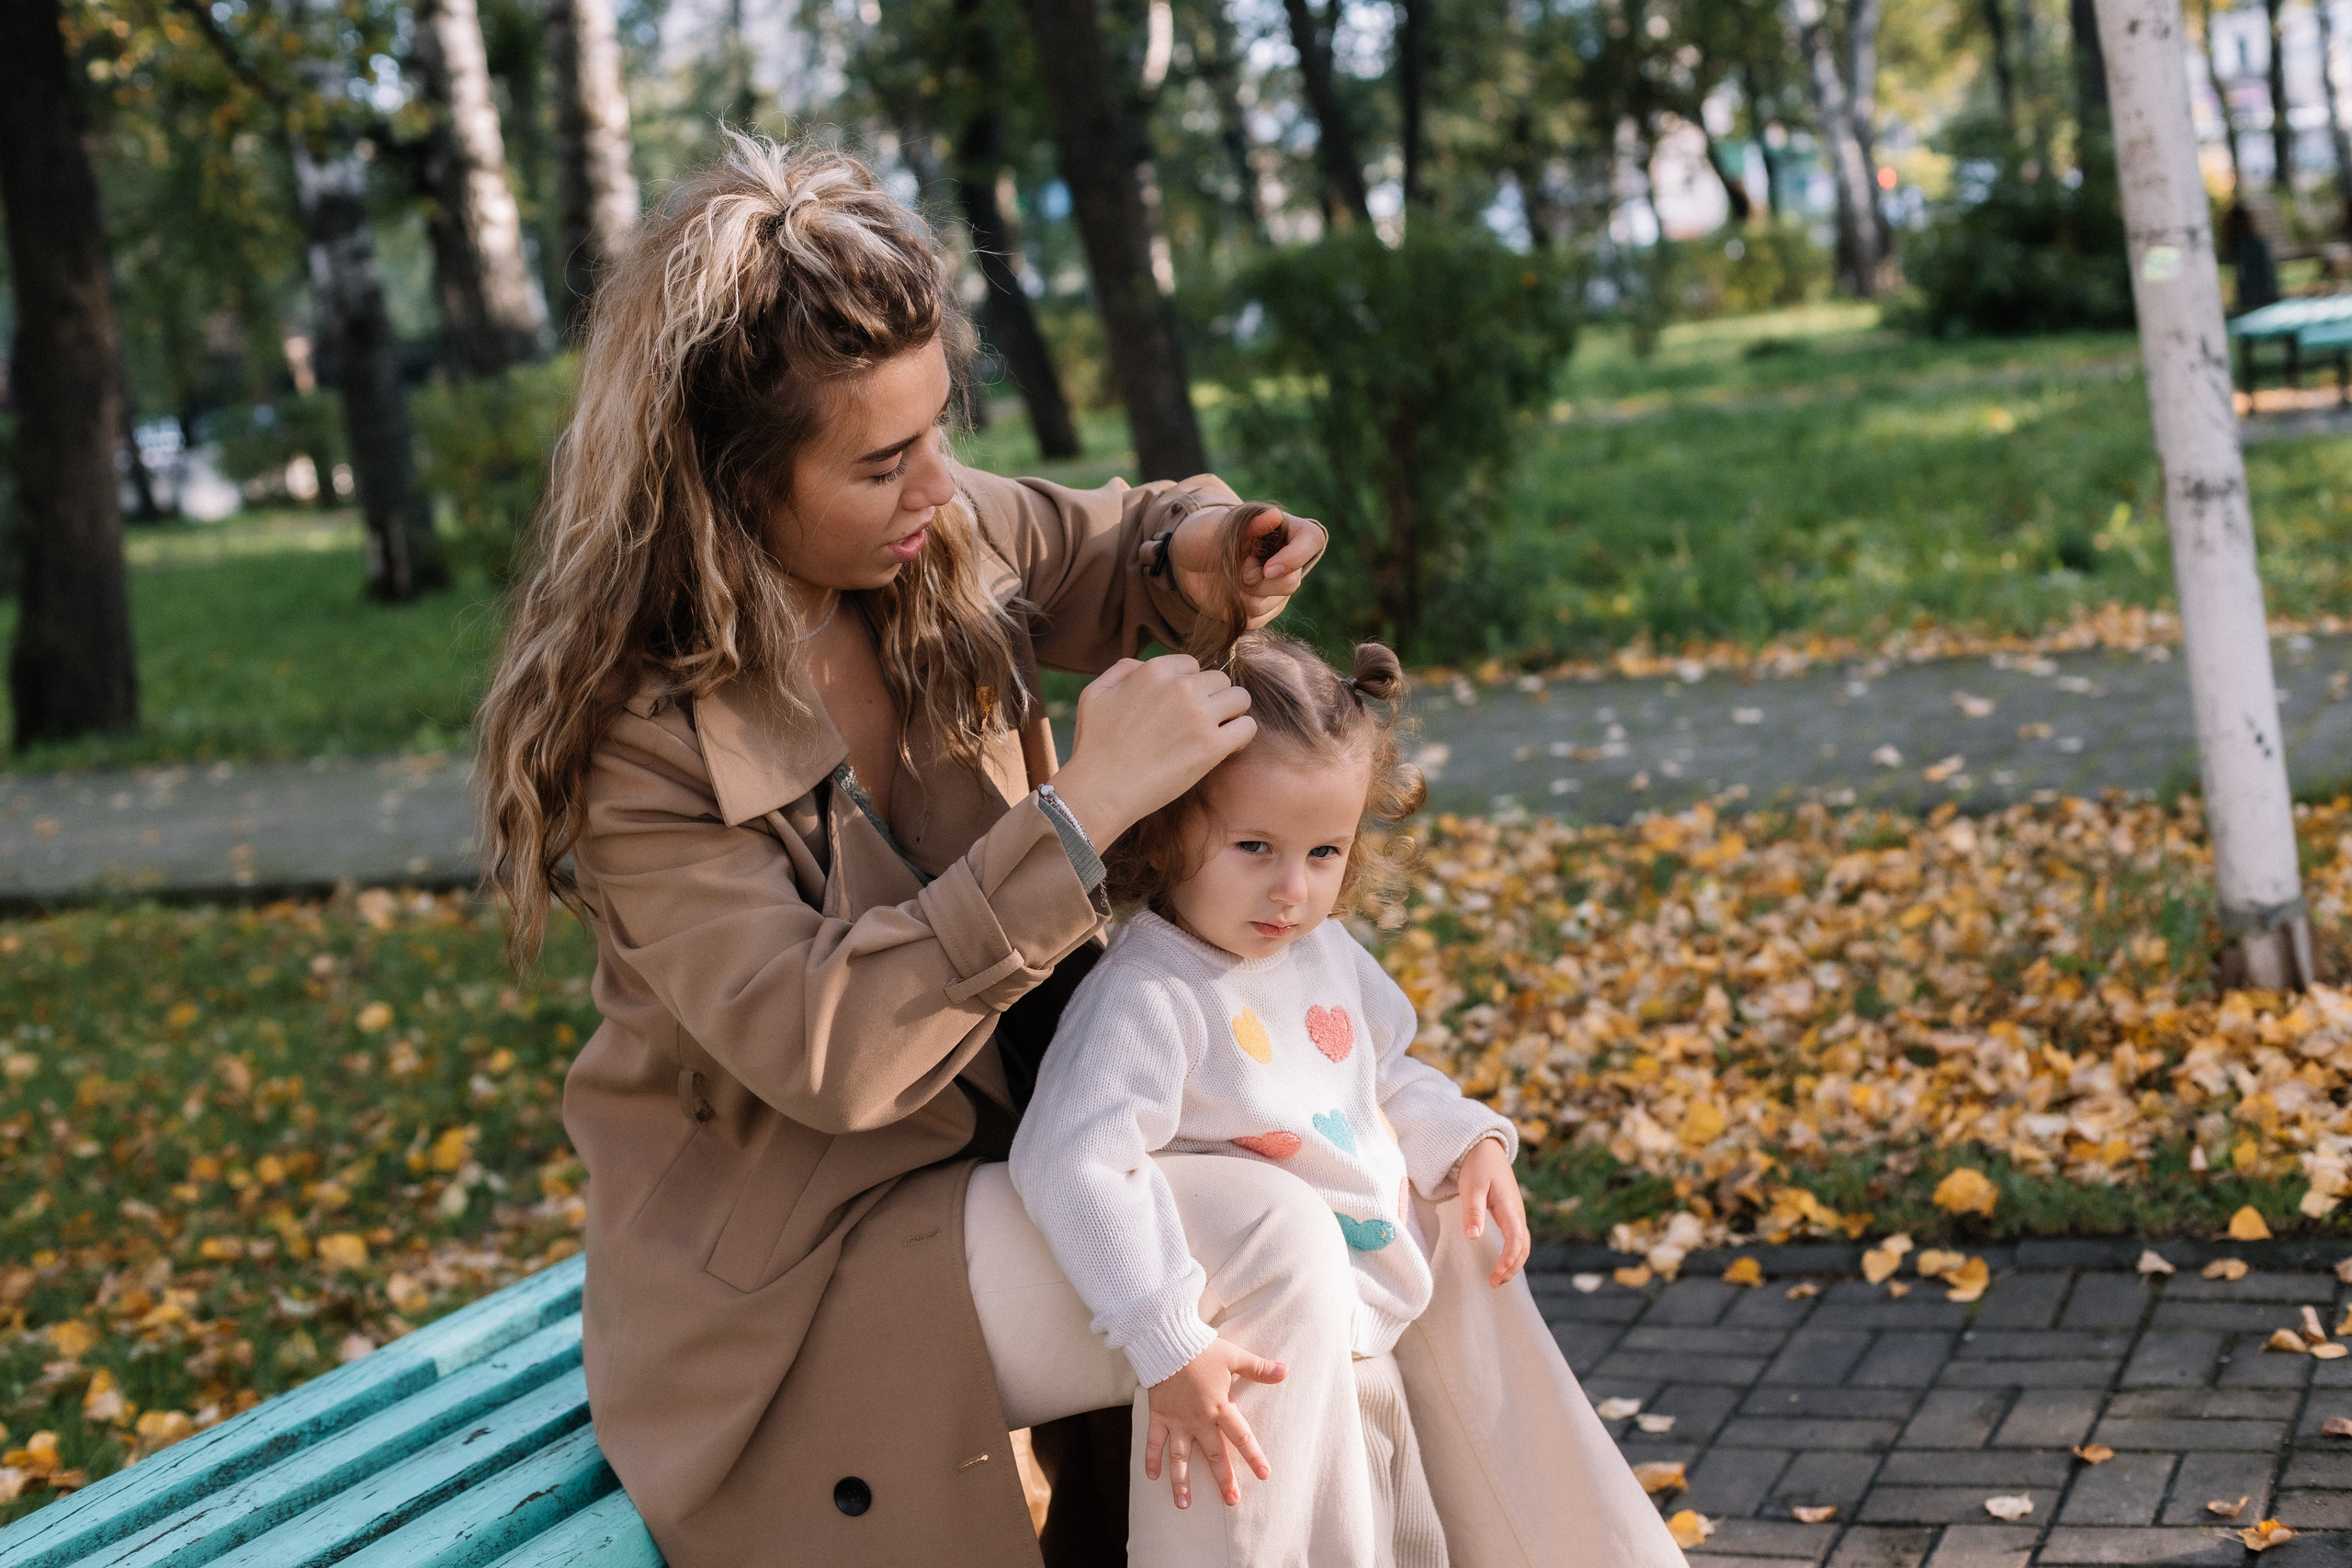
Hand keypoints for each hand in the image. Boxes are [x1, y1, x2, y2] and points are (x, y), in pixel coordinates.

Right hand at [1049, 654, 1254, 844]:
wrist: (1100, 790)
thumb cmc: (1093, 745)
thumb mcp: (1095, 694)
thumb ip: (1121, 670)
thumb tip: (1141, 665)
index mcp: (1154, 671)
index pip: (1192, 664)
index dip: (1190, 684)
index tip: (1182, 705)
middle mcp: (1181, 687)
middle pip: (1220, 679)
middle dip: (1213, 697)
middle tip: (1200, 722)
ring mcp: (1199, 716)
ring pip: (1240, 698)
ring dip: (1232, 713)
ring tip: (1216, 732)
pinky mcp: (1212, 747)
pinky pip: (1247, 727)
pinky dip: (1242, 735)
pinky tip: (1226, 747)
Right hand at [1144, 1336, 1285, 1507]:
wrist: (1166, 1340)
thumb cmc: (1202, 1349)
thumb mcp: (1233, 1356)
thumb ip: (1258, 1369)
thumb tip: (1285, 1371)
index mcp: (1219, 1406)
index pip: (1241, 1436)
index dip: (1254, 1456)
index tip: (1264, 1475)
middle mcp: (1198, 1419)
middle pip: (1213, 1454)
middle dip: (1223, 1479)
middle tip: (1232, 1501)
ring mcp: (1176, 1420)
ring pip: (1180, 1457)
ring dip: (1181, 1482)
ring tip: (1184, 1505)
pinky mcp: (1158, 1416)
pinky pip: (1153, 1441)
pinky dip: (1151, 1459)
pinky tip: (1152, 1478)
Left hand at [1168, 505, 1325, 631]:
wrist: (1187, 559)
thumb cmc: (1204, 531)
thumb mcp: (1218, 522)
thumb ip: (1247, 523)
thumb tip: (1275, 516)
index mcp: (1285, 530)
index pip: (1313, 540)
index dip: (1296, 557)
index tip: (1268, 568)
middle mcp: (1288, 561)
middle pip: (1291, 582)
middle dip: (1256, 579)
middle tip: (1236, 565)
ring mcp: (1276, 588)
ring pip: (1268, 604)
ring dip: (1240, 594)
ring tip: (1228, 575)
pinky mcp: (1262, 610)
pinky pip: (1254, 619)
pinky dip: (1234, 609)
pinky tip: (1226, 592)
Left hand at [1459, 1136, 1530, 1286]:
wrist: (1485, 1148)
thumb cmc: (1477, 1166)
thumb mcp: (1471, 1187)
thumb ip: (1473, 1211)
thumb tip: (1473, 1237)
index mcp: (1510, 1207)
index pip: (1515, 1239)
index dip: (1509, 1257)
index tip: (1497, 1270)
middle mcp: (1517, 1213)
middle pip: (1523, 1247)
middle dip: (1512, 1267)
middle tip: (1494, 1282)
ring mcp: (1515, 1214)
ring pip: (1522, 1245)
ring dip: (1513, 1263)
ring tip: (1497, 1278)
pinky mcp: (1510, 1214)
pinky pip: (1517, 1238)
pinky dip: (1512, 1254)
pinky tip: (1501, 1262)